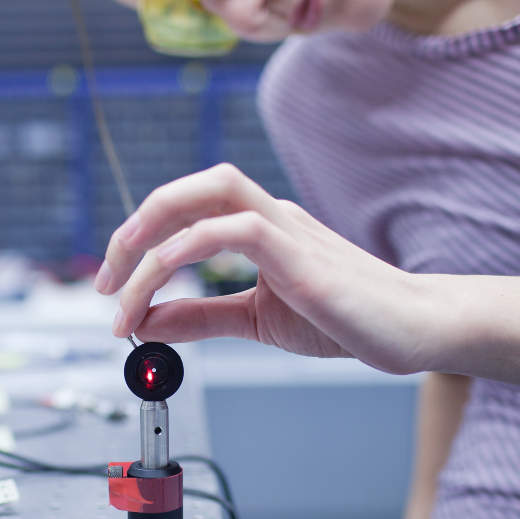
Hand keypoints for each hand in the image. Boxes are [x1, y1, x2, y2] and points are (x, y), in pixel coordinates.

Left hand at [93, 164, 439, 375]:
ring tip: (119, 285)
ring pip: (209, 193)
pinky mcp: (302, 254)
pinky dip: (188, 249)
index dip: (139, 239)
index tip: (111, 287)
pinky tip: (164, 280)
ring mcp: (287, 229)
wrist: (415, 330)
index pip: (186, 210)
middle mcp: (268, 216)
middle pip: (190, 187)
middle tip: (104, 279)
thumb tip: (146, 321)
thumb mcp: (255, 320)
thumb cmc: (345, 317)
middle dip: (135, 226)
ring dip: (150, 236)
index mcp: (259, 228)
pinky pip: (236, 229)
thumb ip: (201, 316)